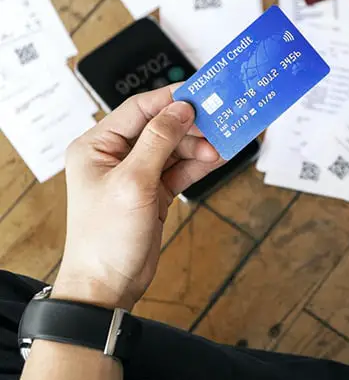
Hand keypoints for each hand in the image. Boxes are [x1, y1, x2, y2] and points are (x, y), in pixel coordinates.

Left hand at [54, 86, 222, 309]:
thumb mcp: (133, 183)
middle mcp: (114, 155)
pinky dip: (198, 165)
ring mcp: (135, 174)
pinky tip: (218, 158)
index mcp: (96, 145)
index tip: (202, 94)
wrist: (107, 285)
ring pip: (173, 148)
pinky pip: (179, 169)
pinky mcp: (153, 191)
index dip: (171, 100)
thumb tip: (180, 108)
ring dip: (197, 147)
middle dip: (190, 127)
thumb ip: (158, 141)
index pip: (138, 109)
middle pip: (160, 126)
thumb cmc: (106, 237)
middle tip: (219, 124)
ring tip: (221, 149)